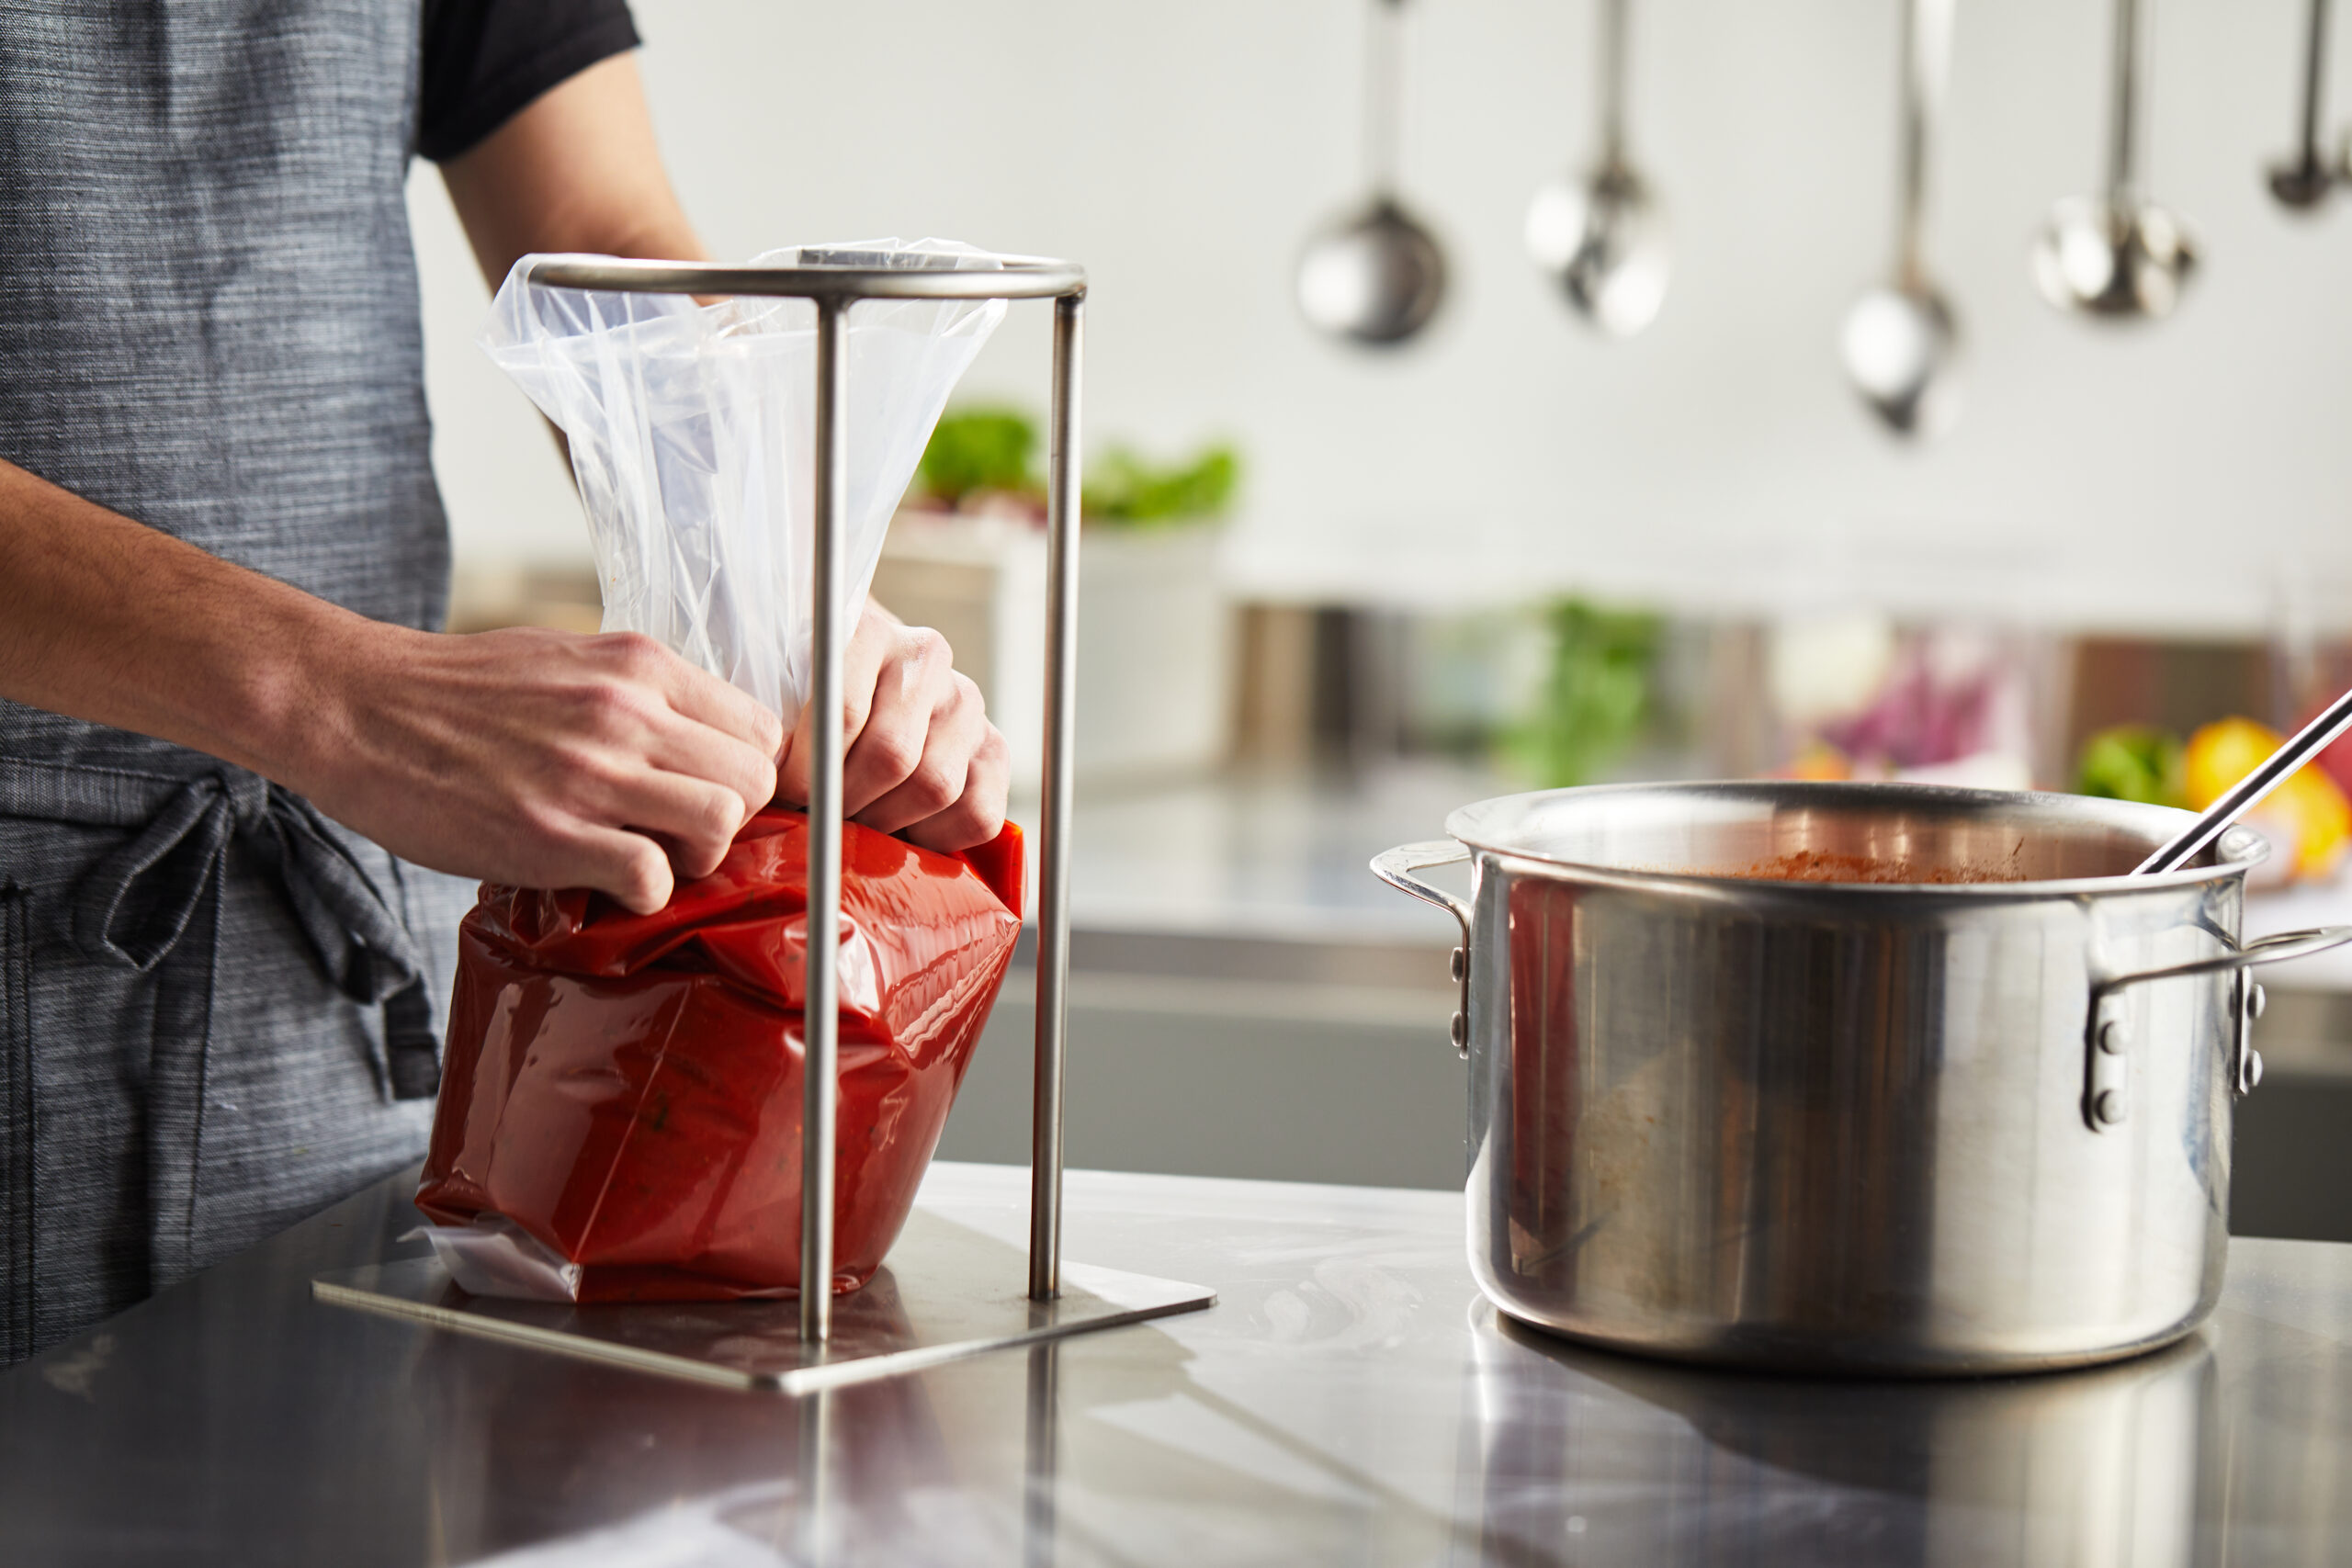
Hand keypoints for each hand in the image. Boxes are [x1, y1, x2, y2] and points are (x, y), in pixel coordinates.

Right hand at [301, 625, 782, 913]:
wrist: (356, 707)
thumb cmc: (457, 692)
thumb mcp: (568, 658)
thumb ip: (640, 694)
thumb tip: (697, 740)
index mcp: (638, 666)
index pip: (759, 726)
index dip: (744, 772)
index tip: (708, 792)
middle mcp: (627, 712)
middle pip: (753, 779)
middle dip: (731, 817)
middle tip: (679, 832)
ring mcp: (591, 773)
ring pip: (720, 824)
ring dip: (693, 857)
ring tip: (645, 855)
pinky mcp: (552, 835)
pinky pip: (652, 879)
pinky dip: (641, 894)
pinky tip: (602, 881)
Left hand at [777, 603, 1009, 853]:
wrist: (858, 697)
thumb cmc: (802, 703)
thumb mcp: (774, 691)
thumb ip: (770, 717)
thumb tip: (767, 774)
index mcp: (869, 630)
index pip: (843, 713)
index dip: (808, 771)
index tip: (782, 795)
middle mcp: (927, 657)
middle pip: (892, 755)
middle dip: (847, 802)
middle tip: (820, 818)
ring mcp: (967, 704)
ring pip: (935, 786)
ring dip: (887, 822)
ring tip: (856, 822)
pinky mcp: (994, 749)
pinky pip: (978, 815)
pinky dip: (938, 838)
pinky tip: (905, 828)